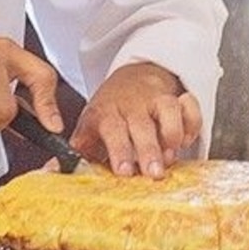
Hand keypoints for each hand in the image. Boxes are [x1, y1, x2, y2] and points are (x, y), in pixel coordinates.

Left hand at [75, 61, 201, 180]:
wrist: (132, 76)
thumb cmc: (111, 111)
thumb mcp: (90, 125)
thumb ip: (80, 148)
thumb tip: (56, 170)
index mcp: (106, 112)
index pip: (110, 128)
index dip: (118, 150)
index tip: (124, 171)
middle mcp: (131, 105)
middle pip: (141, 124)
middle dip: (148, 150)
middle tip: (154, 173)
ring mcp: (155, 99)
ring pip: (168, 111)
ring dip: (171, 135)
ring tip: (170, 157)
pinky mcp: (177, 97)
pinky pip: (190, 106)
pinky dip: (192, 122)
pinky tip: (185, 139)